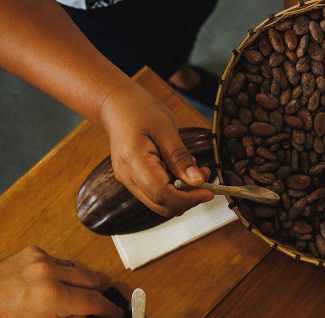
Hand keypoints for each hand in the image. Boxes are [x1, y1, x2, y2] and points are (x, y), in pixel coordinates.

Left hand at [0, 245, 122, 317]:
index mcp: (53, 297)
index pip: (95, 301)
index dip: (110, 308)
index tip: (118, 313)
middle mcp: (51, 272)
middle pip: (94, 278)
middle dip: (100, 292)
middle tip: (100, 305)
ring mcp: (42, 258)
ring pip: (78, 268)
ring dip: (81, 282)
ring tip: (73, 296)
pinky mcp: (34, 250)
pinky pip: (61, 262)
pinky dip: (63, 273)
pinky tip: (52, 285)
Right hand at [99, 82, 213, 216]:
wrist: (116, 105)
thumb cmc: (140, 110)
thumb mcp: (166, 129)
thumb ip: (181, 158)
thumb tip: (198, 181)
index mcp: (133, 161)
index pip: (162, 194)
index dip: (188, 198)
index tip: (208, 191)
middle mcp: (127, 176)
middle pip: (161, 205)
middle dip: (188, 199)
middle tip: (206, 183)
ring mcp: (128, 181)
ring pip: (159, 204)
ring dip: (182, 196)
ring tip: (194, 174)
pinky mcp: (133, 181)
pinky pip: (155, 195)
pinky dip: (173, 191)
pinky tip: (180, 173)